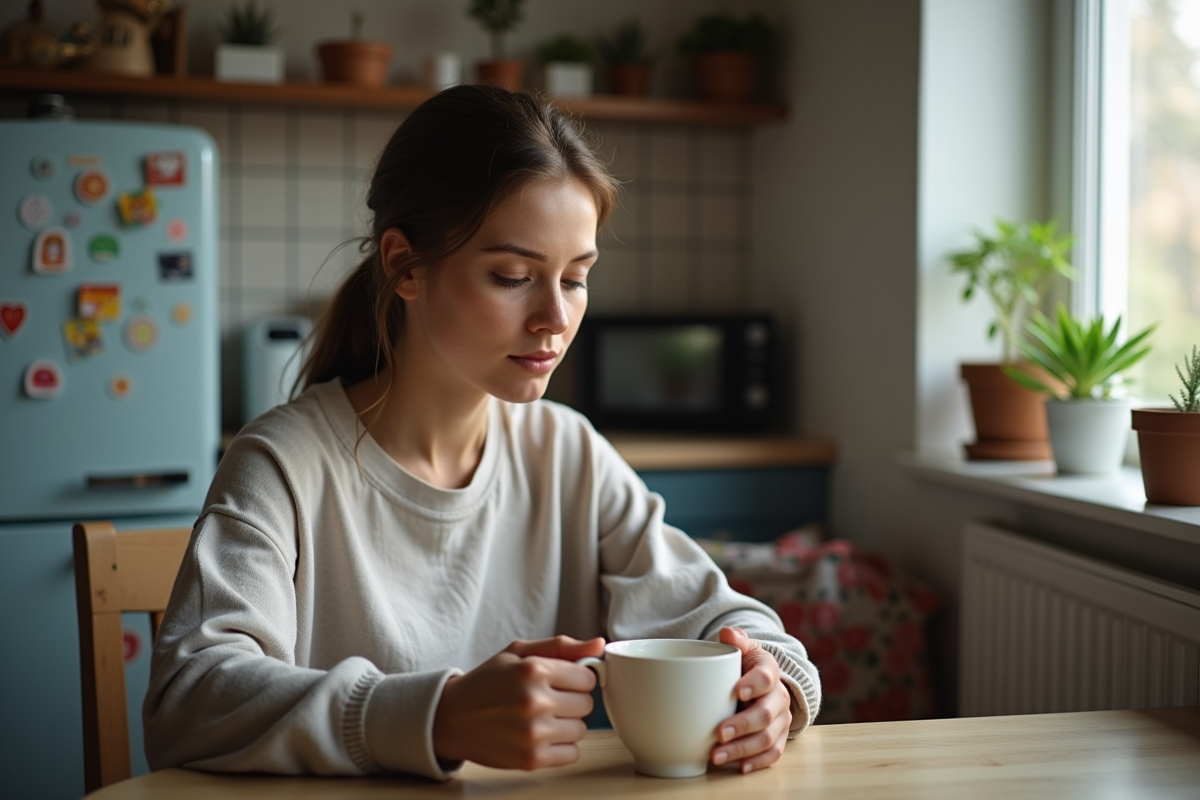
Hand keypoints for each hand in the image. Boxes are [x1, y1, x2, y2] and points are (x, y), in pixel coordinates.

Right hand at [432, 635, 605, 769]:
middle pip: (587, 704)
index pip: (587, 678)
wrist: (451, 717)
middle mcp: (535, 701)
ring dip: (566, 725)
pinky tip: (540, 736)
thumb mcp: (518, 652)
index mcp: (534, 670)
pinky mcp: (531, 759)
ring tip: (541, 718)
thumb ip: (561, 646)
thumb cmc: (487, 681)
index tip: (560, 682)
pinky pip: (571, 754)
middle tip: (547, 700)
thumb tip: (599, 645)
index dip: (575, 679)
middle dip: (571, 701)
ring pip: (581, 729)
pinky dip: (560, 747)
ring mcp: (534, 733)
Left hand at [711, 626, 792, 773]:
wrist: (758, 680)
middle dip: (742, 725)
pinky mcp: (779, 737)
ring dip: (742, 749)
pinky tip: (740, 768)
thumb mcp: (741, 647)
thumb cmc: (744, 664)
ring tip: (716, 756)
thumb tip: (727, 633)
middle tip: (719, 733)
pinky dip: (757, 762)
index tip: (736, 691)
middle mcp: (779, 696)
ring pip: (767, 738)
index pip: (766, 677)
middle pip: (764, 714)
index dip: (753, 684)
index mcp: (769, 670)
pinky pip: (773, 754)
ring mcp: (780, 719)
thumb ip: (735, 639)